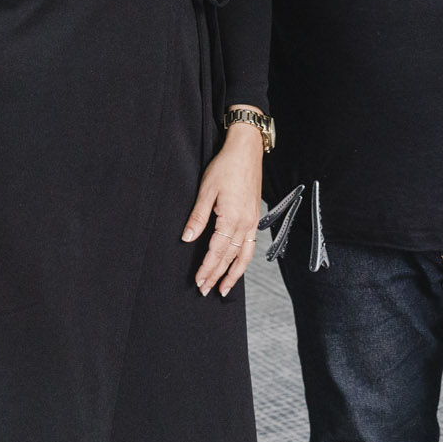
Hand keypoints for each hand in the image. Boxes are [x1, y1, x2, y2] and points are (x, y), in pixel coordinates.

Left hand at [183, 118, 263, 297]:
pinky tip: (237, 265)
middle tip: (206, 290)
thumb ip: (198, 217)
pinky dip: (244, 260)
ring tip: (225, 288)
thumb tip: (187, 238)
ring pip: (244, 255)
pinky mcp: (255, 217)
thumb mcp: (206, 190)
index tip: (198, 280)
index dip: (207, 268)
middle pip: (230, 257)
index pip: (217, 251)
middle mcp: (245, 223)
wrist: (246, 150)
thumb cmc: (226, 166)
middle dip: (217, 275)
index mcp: (232, 218)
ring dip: (234, 274)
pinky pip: (250, 245)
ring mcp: (252, 221)